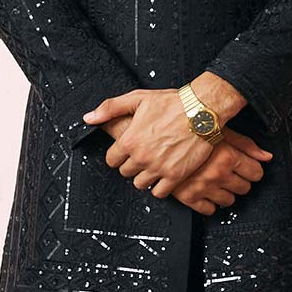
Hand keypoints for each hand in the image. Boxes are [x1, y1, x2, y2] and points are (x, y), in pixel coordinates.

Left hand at [84, 87, 241, 198]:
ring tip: (153, 165)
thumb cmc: (172, 103)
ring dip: (144, 176)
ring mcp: (158, 168)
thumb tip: (89, 118)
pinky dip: (159, 187)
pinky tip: (164, 175)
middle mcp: (141, 157)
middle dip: (132, 164)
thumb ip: (110, 108)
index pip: (111, 160)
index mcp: (129, 140)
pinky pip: (159, 192)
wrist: (202, 110)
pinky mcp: (175, 176)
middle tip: (143, 155)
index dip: (119, 155)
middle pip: (125, 172)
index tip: (128, 150)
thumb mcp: (138, 98)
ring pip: (140, 184)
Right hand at [169, 131, 272, 214]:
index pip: (256, 173)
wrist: (160, 135)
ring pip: (229, 201)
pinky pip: (208, 210)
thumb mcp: (222, 131)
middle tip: (231, 173)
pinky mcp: (188, 196)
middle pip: (245, 188)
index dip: (253, 170)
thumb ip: (247, 145)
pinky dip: (209, 203)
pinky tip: (206, 191)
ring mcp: (203, 186)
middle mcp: (217, 173)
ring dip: (226, 192)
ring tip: (218, 181)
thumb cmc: (191, 129)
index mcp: (228, 156)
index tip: (247, 167)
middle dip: (240, 180)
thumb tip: (267, 157)